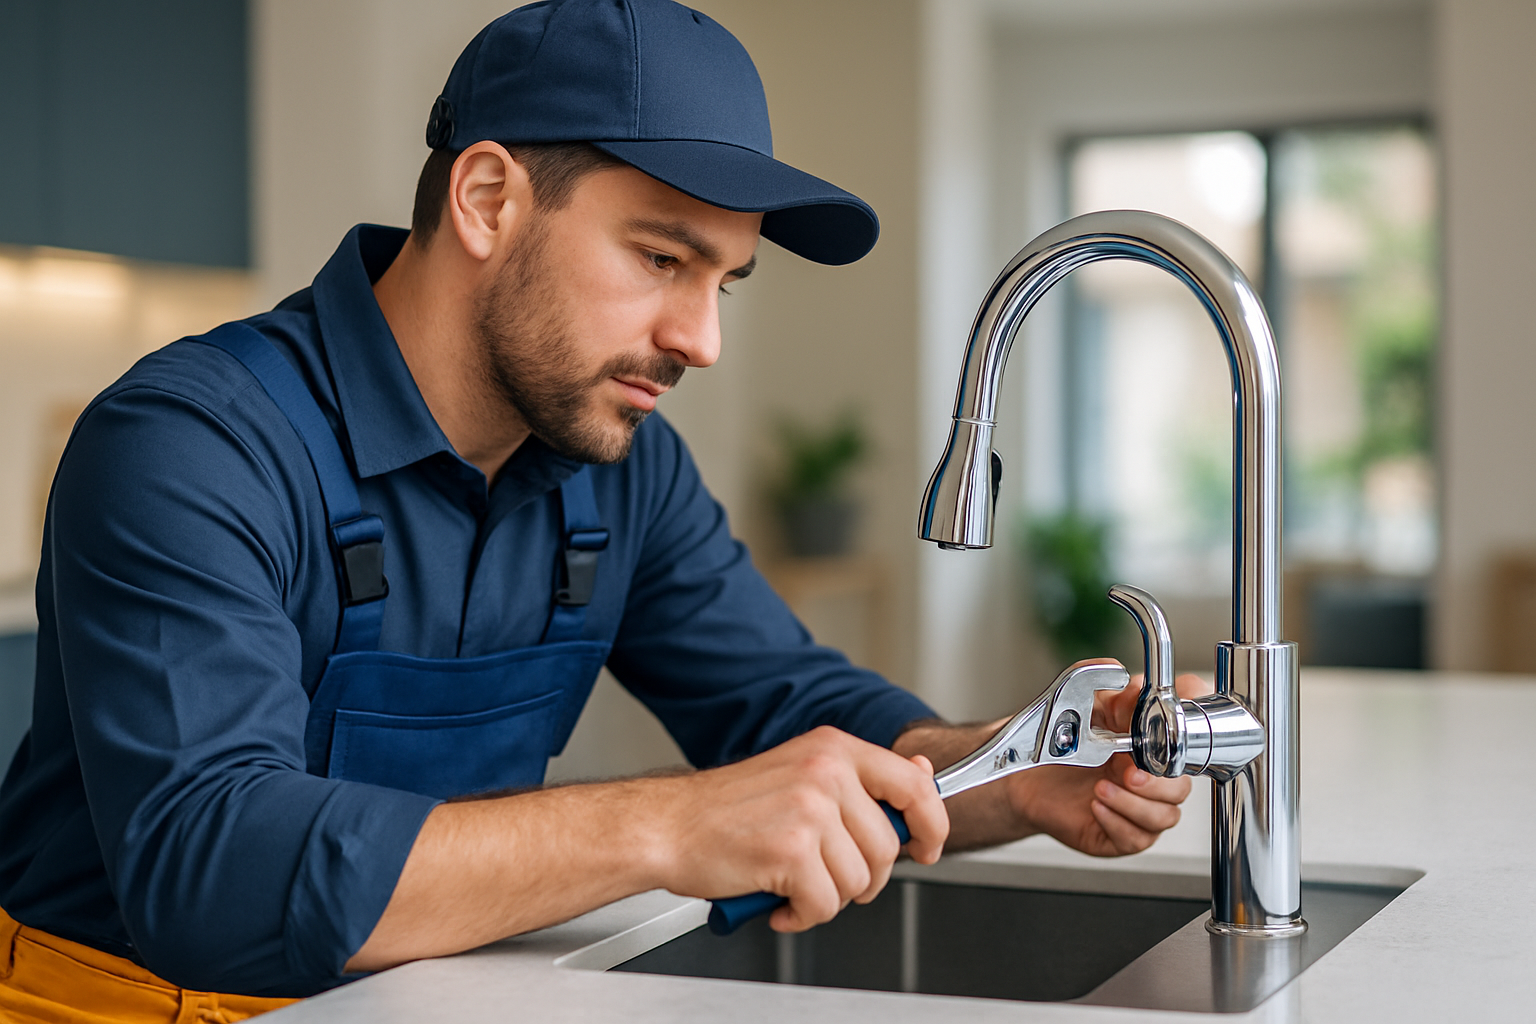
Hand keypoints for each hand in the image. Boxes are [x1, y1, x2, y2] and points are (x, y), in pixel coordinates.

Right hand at [654, 726, 947, 931]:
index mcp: (833, 748)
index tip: (927, 847)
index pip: (913, 784)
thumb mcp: (803, 775)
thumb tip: (924, 776)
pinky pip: (825, 905)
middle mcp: (826, 771)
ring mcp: (810, 809)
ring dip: (827, 898)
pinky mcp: (791, 849)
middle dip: (862, 877)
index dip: (931, 824)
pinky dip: (802, 916)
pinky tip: (778, 901)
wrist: (668, 826)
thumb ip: (863, 780)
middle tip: (824, 876)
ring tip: (792, 883)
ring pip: (859, 882)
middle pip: (886, 847)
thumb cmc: (728, 809)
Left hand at [1002, 665, 1210, 855]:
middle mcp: (1152, 777)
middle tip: (1127, 770)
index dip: (1192, 731)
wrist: (1027, 778)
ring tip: (1102, 787)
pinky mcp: (1121, 835)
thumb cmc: (1061, 746)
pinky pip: (1136, 839)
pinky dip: (1117, 822)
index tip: (1170, 727)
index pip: (1194, 736)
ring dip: (1134, 803)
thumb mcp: (1082, 708)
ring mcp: (1140, 808)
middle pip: (1182, 785)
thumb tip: (1122, 677)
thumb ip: (1103, 688)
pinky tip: (1097, 806)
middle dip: (1156, 781)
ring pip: (1164, 816)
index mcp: (1152, 743)